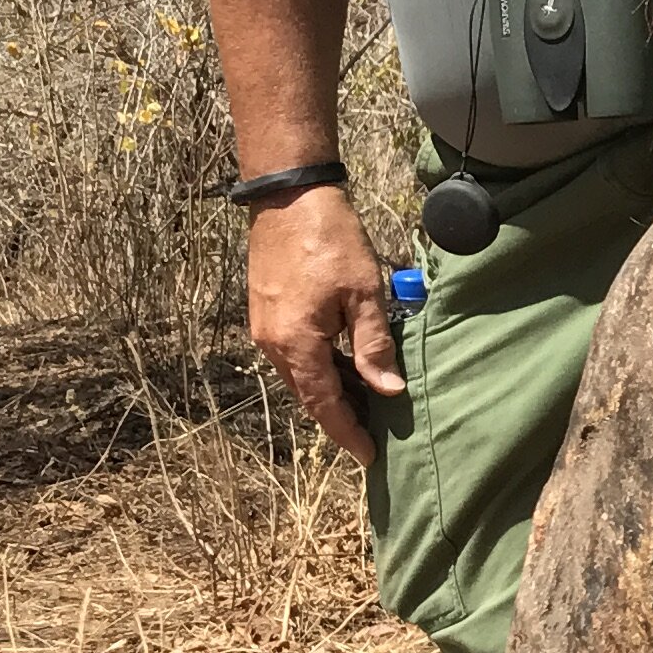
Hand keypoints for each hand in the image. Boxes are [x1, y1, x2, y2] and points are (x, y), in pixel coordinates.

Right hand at [247, 185, 403, 468]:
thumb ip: (374, 346)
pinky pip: (292, 354)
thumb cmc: (330, 240)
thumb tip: (388, 391)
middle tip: (375, 430)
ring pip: (300, 375)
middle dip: (340, 416)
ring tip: (365, 400)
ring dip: (330, 390)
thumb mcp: (364, 294)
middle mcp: (272, 343)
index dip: (348, 433)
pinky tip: (344, 363)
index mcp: (296, 344)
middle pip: (309, 395)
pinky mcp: (266, 311)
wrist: (289, 196)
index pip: (324, 405)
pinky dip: (318, 366)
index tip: (369, 456)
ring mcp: (265, 327)